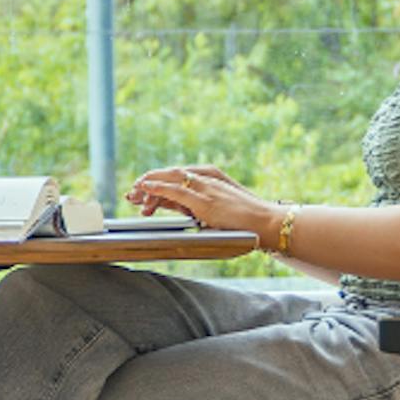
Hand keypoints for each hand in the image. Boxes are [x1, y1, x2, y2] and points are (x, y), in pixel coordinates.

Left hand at [127, 164, 282, 241]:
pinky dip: (158, 188)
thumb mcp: (216, 213)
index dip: (157, 184)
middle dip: (149, 183)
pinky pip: (176, 190)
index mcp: (209, 180)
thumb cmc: (246, 223)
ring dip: (149, 184)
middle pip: (171, 175)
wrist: (267, 223)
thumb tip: (175, 210)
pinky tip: (146, 189)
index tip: (141, 192)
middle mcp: (206, 179)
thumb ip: (196, 209)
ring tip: (134, 191)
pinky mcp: (206, 200)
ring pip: (170, 179)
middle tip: (131, 193)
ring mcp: (206, 188)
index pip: (177, 179)